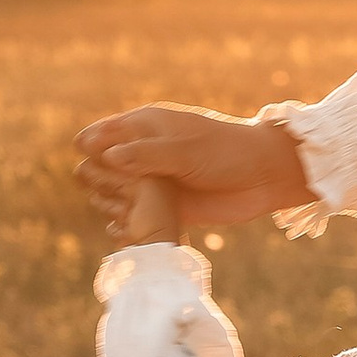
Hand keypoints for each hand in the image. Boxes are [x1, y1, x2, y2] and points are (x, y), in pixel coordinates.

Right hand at [73, 105, 313, 239]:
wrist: (263, 178)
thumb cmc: (227, 153)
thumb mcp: (186, 150)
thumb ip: (146, 153)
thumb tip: (106, 156)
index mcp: (143, 127)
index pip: (97, 135)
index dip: (92, 151)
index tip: (112, 165)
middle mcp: (140, 153)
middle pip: (95, 168)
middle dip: (99, 181)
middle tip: (127, 190)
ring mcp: (148, 182)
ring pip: (107, 195)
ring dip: (111, 205)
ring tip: (136, 210)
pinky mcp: (159, 208)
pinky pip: (128, 218)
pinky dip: (125, 226)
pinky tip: (136, 229)